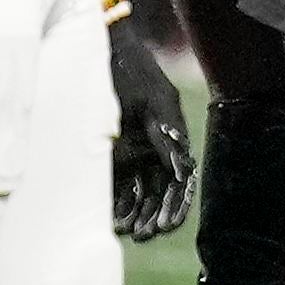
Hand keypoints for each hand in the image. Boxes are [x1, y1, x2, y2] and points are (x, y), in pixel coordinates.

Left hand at [104, 14, 197, 242]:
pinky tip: (109, 216)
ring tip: (125, 231)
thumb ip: (165, 133)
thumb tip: (180, 168)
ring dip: (135, 212)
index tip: (167, 227)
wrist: (104, 49)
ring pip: (138, 191)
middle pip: (159, 192)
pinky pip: (116, 182)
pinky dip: (115, 200)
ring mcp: (133, 151)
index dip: (175, 206)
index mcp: (171, 138)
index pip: (179, 181)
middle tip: (142, 235)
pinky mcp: (112, 150)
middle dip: (153, 216)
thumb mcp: (151, 100)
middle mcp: (155, 149)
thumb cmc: (132, 70)